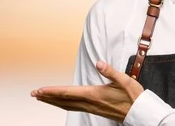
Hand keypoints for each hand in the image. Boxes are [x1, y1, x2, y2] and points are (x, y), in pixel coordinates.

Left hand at [30, 60, 144, 122]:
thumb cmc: (133, 97)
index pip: (68, 93)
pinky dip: (64, 105)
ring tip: (43, 98)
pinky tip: (62, 103)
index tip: (40, 90)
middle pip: (64, 100)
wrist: (140, 113)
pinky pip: (74, 107)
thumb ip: (110, 71)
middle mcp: (90, 103)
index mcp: (94, 94)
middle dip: (48, 97)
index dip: (52, 91)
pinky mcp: (95, 110)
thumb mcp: (124, 80)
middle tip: (34, 94)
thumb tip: (99, 63)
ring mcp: (92, 108)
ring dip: (54, 102)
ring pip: (67, 105)